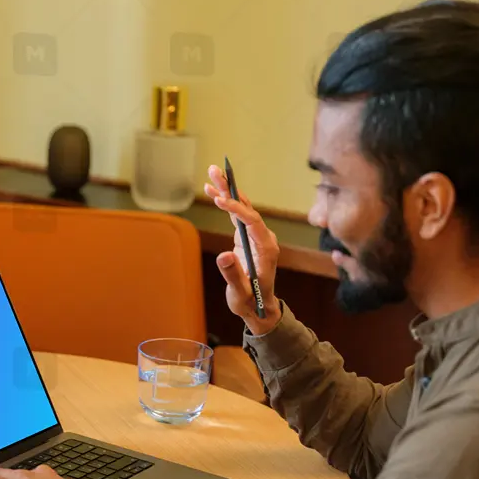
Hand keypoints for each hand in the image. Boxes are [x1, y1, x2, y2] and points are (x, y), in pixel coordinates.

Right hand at [204, 164, 281, 334]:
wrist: (259, 306)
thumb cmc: (250, 301)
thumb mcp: (241, 293)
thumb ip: (233, 275)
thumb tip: (224, 256)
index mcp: (266, 249)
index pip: (253, 222)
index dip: (237, 210)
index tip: (221, 201)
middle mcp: (263, 238)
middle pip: (248, 208)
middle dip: (231, 190)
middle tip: (216, 171)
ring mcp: (256, 236)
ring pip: (242, 208)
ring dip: (227, 191)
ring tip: (212, 173)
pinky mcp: (247, 237)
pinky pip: (236, 215)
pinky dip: (224, 203)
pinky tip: (213, 191)